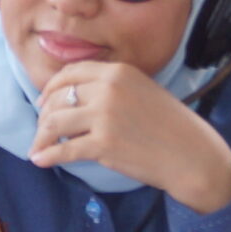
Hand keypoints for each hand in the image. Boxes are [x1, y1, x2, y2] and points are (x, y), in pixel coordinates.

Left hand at [30, 61, 230, 213]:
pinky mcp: (103, 144)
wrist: (192, 155)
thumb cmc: (169, 126)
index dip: (50, 89)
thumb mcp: (140, 90)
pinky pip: (64, 149)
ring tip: (39, 146)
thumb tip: (69, 98)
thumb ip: (108, 87)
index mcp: (117, 71)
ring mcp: (104, 116)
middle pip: (58, 98)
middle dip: (44, 116)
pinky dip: (47, 155)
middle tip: (42, 130)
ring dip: (41, 136)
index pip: (69, 74)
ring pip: (55, 122)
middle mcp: (108, 88)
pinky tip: (39, 160)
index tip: (43, 102)